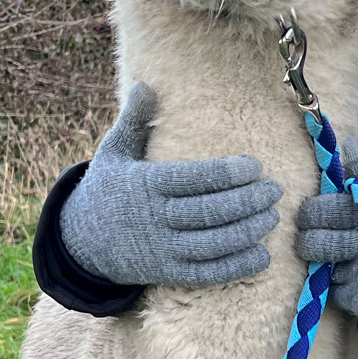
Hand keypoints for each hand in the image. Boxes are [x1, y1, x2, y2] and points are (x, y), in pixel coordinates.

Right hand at [59, 81, 281, 287]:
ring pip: (211, 244)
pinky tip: (262, 256)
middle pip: (207, 212)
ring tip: (273, 217)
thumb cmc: (109, 188)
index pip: (190, 178)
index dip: (226, 173)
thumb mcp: (115, 152)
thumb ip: (135, 120)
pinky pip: (206, 274)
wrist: (83, 241)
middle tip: (275, 191)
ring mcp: (161, 249)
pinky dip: (236, 267)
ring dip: (247, 232)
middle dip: (247, 202)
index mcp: (144, 184)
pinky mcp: (167, 273)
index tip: (256, 166)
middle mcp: (154, 218)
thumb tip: (145, 84)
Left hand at [296, 139, 357, 320]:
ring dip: (325, 264)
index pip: (316, 210)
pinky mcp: (357, 299)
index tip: (313, 216)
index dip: (310, 214)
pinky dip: (339, 286)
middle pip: (310, 243)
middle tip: (315, 239)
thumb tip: (345, 143)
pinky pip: (332, 291)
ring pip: (318, 268)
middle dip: (308, 241)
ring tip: (343, 258)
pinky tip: (356, 277)